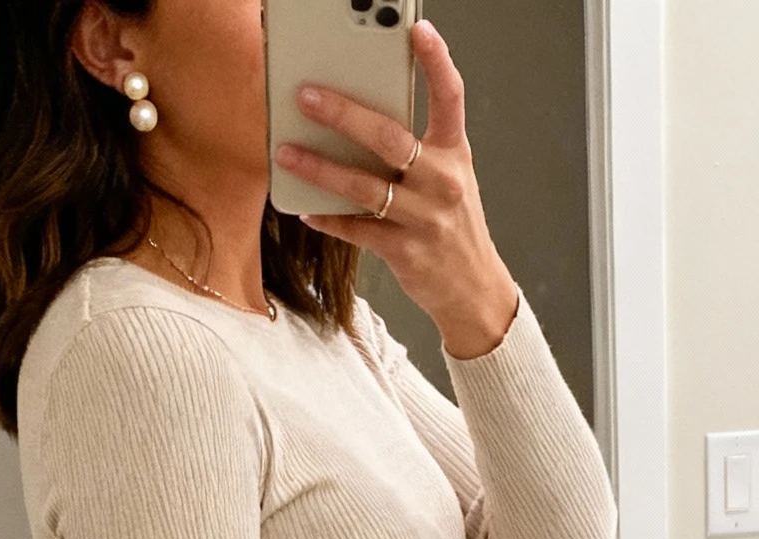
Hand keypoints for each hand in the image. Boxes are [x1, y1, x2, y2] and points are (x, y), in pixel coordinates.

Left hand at [274, 20, 519, 358]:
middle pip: (390, 138)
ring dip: (320, 168)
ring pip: (365, 186)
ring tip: (286, 151)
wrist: (472, 289)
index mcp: (454, 153)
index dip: (437, 61)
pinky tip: (305, 209)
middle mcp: (443, 182)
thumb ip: (415, 148)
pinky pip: (358, 229)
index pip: (451, 97)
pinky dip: (328, 218)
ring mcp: (425, 218)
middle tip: (306, 95)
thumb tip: (355, 120)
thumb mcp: (447, 178)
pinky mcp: (406, 252)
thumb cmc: (450, 224)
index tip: (418, 30)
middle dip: (344, 114)